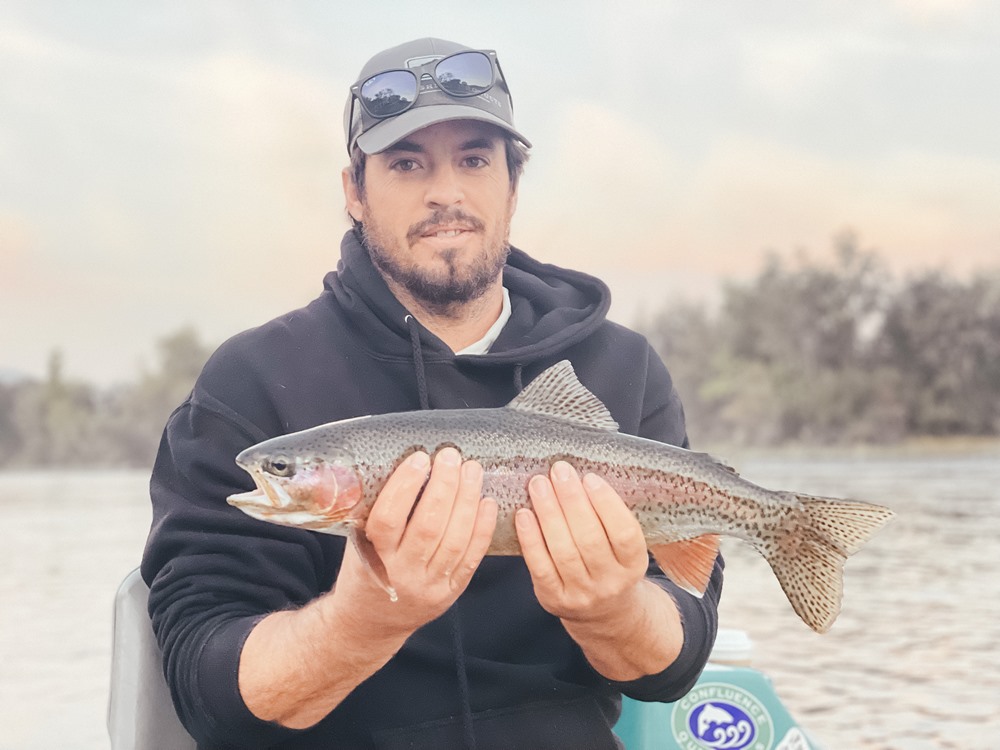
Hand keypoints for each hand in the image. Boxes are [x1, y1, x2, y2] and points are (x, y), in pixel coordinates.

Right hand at [334, 447, 497, 637]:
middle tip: (452, 457)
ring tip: (472, 471)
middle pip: (429, 527)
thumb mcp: (358, 543)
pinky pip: (472, 557)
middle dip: (444, 487)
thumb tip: (403, 466)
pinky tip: (486, 502)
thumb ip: (375, 512)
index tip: (420, 459)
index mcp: (375, 558)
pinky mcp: (452, 591)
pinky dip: (483, 528)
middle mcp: (403, 573)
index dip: (405, 486)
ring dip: (467, 501)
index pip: (389, 519)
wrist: (371, 622)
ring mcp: (430, 585)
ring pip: (455, 540)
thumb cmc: (364, 572)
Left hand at [515, 461, 649, 625]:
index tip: (589, 477)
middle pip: (590, 539)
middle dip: (572, 500)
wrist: (605, 612)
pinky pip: (540, 566)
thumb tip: (581, 476)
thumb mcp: (624, 547)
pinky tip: (524, 514)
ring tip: (539, 484)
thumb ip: (610, 517)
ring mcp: (582, 594)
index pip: (624, 533)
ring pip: (563, 550)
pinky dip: (531, 538)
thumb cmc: (611, 564)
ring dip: (549, 512)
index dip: (607, 503)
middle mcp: (610, 582)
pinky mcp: (554, 599)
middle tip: (559, 471)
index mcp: (634, 564)